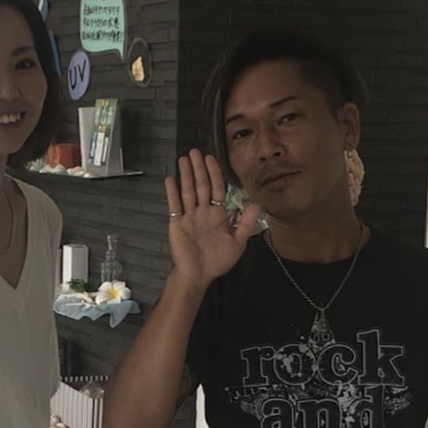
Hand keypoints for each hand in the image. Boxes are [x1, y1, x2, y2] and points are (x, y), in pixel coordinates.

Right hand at [165, 149, 261, 289]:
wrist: (198, 276)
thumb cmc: (217, 261)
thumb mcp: (238, 242)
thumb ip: (246, 222)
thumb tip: (258, 203)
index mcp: (217, 214)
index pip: (217, 188)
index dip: (215, 173)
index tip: (211, 158)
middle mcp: (203, 212)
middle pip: (201, 185)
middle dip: (199, 168)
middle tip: (195, 151)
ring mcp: (189, 217)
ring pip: (187, 191)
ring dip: (185, 175)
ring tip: (183, 158)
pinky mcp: (177, 224)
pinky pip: (174, 205)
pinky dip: (171, 193)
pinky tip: (169, 179)